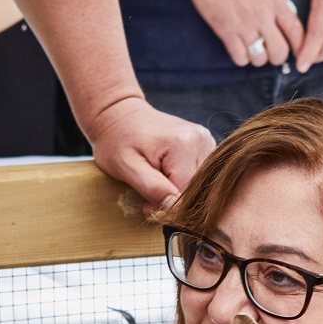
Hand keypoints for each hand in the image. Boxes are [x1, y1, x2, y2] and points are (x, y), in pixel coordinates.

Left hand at [80, 95, 213, 210]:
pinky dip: (184, 181)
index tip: (146, 205)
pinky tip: (167, 173)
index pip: (186, 193)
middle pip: (196, 189)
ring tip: (156, 179)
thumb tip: (175, 209)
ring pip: (200, 185)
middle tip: (148, 195)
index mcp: (183, 145)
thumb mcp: (125, 166)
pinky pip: (200, 175)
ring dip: (179, 191)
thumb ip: (152, 188)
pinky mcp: (206, 144)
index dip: (167, 206)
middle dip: (173, 199)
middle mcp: (201, 140)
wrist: (119, 114)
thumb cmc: (117, 140)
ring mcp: (206, 140)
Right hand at [185, 0, 304, 68]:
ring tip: (256, 51)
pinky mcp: (225, 30)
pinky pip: (239, 57)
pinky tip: (241, 49)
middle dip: (279, 56)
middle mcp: (261, 15)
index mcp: (274, 0)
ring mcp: (243, 24)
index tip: (300, 50)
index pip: (296, 31)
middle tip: (275, 53)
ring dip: (259, 57)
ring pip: (259, 58)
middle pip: (279, 51)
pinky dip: (242, 57)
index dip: (301, 46)